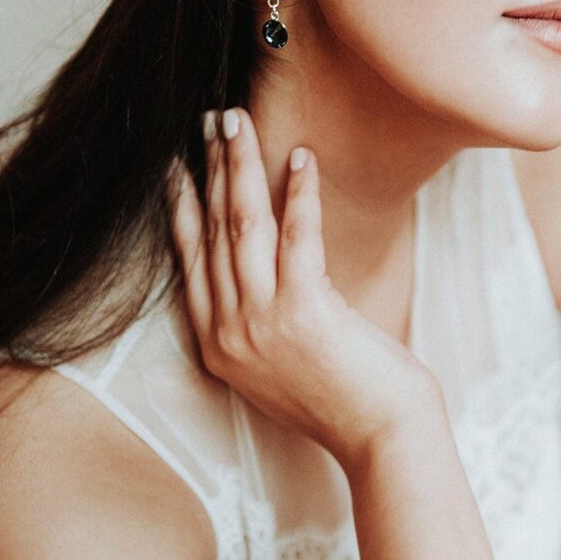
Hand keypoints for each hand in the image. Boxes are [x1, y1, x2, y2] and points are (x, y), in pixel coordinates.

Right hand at [168, 108, 442, 471]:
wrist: (381, 438)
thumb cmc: (343, 398)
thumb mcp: (281, 362)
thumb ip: (258, 321)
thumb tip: (261, 267)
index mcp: (217, 345)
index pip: (191, 261)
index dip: (183, 207)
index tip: (179, 166)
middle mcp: (229, 333)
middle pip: (211, 233)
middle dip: (208, 170)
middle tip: (209, 122)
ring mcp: (261, 323)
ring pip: (242, 226)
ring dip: (240, 166)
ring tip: (238, 121)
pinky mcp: (304, 312)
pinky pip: (298, 236)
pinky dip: (299, 193)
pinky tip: (302, 158)